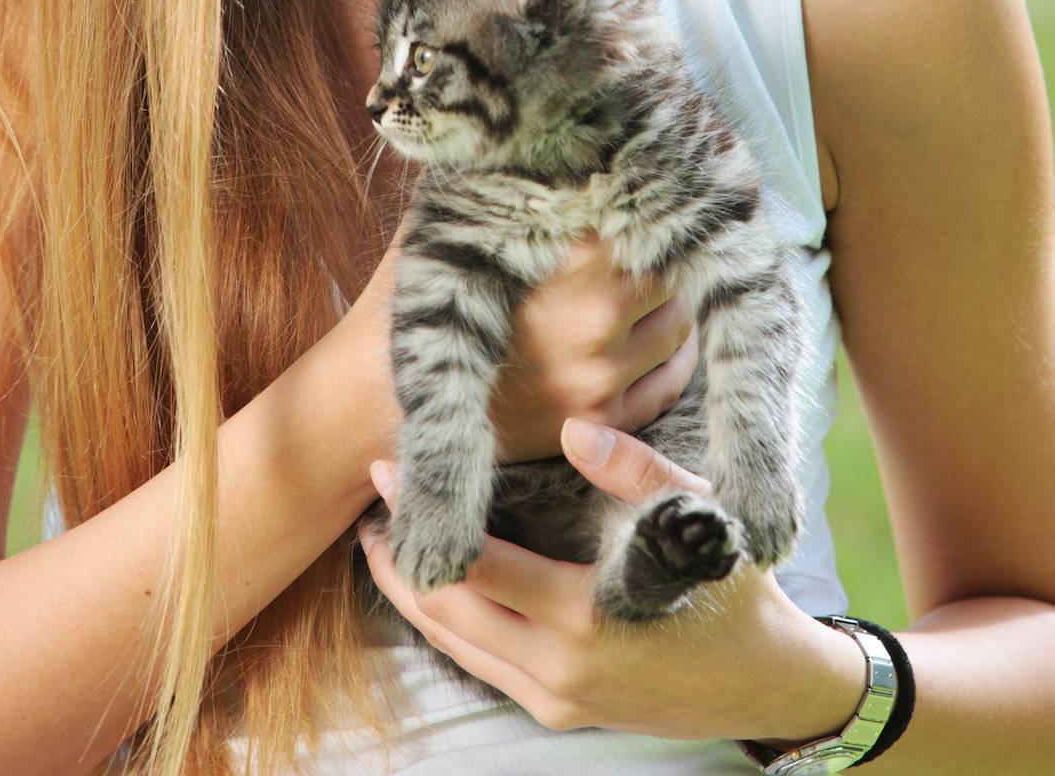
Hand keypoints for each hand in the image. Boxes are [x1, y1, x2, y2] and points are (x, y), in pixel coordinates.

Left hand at [357, 422, 863, 741]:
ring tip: (385, 542)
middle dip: (399, 560)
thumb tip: (574, 425)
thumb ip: (634, 467)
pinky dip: (449, 624)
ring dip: (414, 595)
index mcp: (584, 614)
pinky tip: (439, 586)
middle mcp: (558, 668)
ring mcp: (555, 698)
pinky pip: (483, 664)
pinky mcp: (559, 711)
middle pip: (446, 613)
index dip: (426, 518)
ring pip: (456, 646)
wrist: (768, 681)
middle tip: (367, 505)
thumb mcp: (696, 515)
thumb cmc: (733, 586)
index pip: (476, 565)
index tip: (388, 470)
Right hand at [489, 228, 699, 462]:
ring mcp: (603, 381)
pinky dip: (677, 363)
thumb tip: (621, 225)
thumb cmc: (514, 335)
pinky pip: (670, 385)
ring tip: (663, 316)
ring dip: (676, 324)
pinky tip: (671, 353)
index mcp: (577, 290)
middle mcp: (593, 335)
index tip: (653, 257)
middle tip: (657, 288)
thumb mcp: (537, 283)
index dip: (655, 257)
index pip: (649, 263)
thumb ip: (584, 253)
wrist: (485, 412)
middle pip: (670, 299)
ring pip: (677, 337)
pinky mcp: (612, 419)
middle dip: (667, 291)